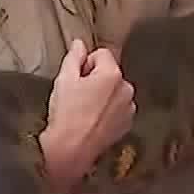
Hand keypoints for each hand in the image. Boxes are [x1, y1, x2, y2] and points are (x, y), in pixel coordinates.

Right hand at [41, 40, 136, 185]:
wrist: (71, 150)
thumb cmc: (66, 114)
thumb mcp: (64, 80)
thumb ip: (74, 57)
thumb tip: (79, 44)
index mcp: (112, 74)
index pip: (101, 54)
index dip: (86, 63)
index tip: (76, 78)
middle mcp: (126, 88)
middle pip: (110, 72)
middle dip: (96, 78)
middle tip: (78, 95)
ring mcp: (129, 107)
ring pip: (115, 90)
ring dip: (103, 94)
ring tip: (85, 110)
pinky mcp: (127, 122)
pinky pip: (118, 107)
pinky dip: (108, 110)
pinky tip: (93, 120)